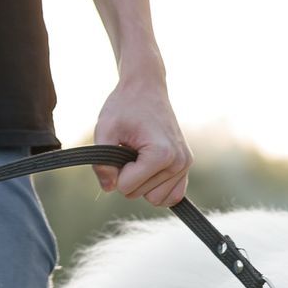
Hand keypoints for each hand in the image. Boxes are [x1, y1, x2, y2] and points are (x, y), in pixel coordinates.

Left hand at [93, 74, 191, 206]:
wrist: (146, 88)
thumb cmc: (124, 106)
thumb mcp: (104, 129)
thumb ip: (101, 162)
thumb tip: (108, 188)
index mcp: (161, 154)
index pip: (126, 188)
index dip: (116, 170)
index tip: (121, 148)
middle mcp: (178, 162)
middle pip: (140, 195)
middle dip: (128, 177)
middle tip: (129, 150)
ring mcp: (185, 165)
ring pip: (156, 200)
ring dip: (142, 183)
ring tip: (140, 156)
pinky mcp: (186, 166)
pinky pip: (172, 196)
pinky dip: (157, 189)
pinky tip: (150, 170)